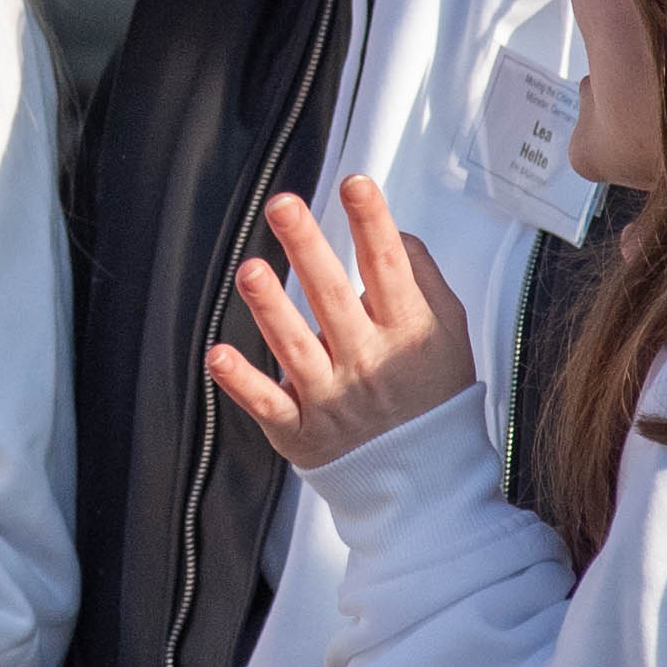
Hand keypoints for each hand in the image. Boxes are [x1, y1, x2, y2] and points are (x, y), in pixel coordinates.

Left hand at [200, 177, 477, 467]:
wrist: (424, 482)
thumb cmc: (432, 396)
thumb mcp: (449, 334)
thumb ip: (423, 281)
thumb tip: (395, 233)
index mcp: (407, 332)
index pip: (388, 268)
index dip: (372, 224)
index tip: (355, 184)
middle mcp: (368, 361)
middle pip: (334, 297)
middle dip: (308, 248)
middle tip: (283, 206)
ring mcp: (333, 398)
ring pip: (296, 347)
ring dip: (270, 307)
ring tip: (250, 270)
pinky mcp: (302, 430)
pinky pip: (269, 404)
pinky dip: (243, 382)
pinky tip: (218, 355)